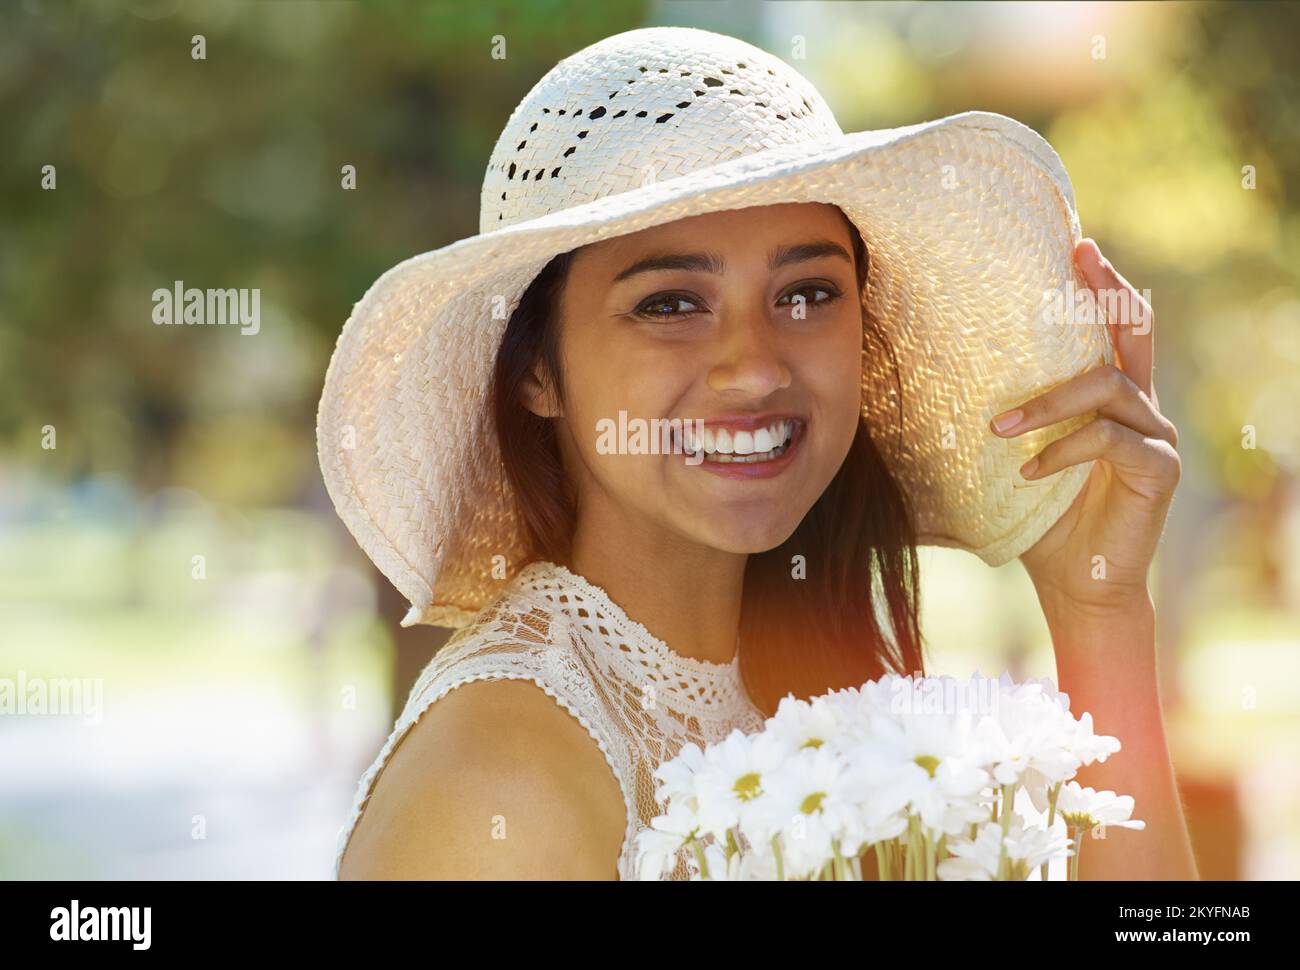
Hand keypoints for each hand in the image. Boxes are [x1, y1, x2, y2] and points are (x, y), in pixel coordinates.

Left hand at [995, 239, 1179, 617]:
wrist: (1074, 583)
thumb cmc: (1035, 519)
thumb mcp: (997, 466)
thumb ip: (971, 433)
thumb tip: (882, 412)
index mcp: (1106, 396)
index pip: (1109, 327)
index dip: (1098, 284)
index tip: (1073, 245)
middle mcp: (1138, 405)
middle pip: (1133, 330)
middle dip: (1105, 290)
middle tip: (1079, 258)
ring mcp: (1154, 434)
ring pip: (1107, 386)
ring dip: (1048, 401)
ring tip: (998, 428)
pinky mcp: (1158, 469)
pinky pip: (1108, 439)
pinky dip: (1063, 450)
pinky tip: (1027, 472)